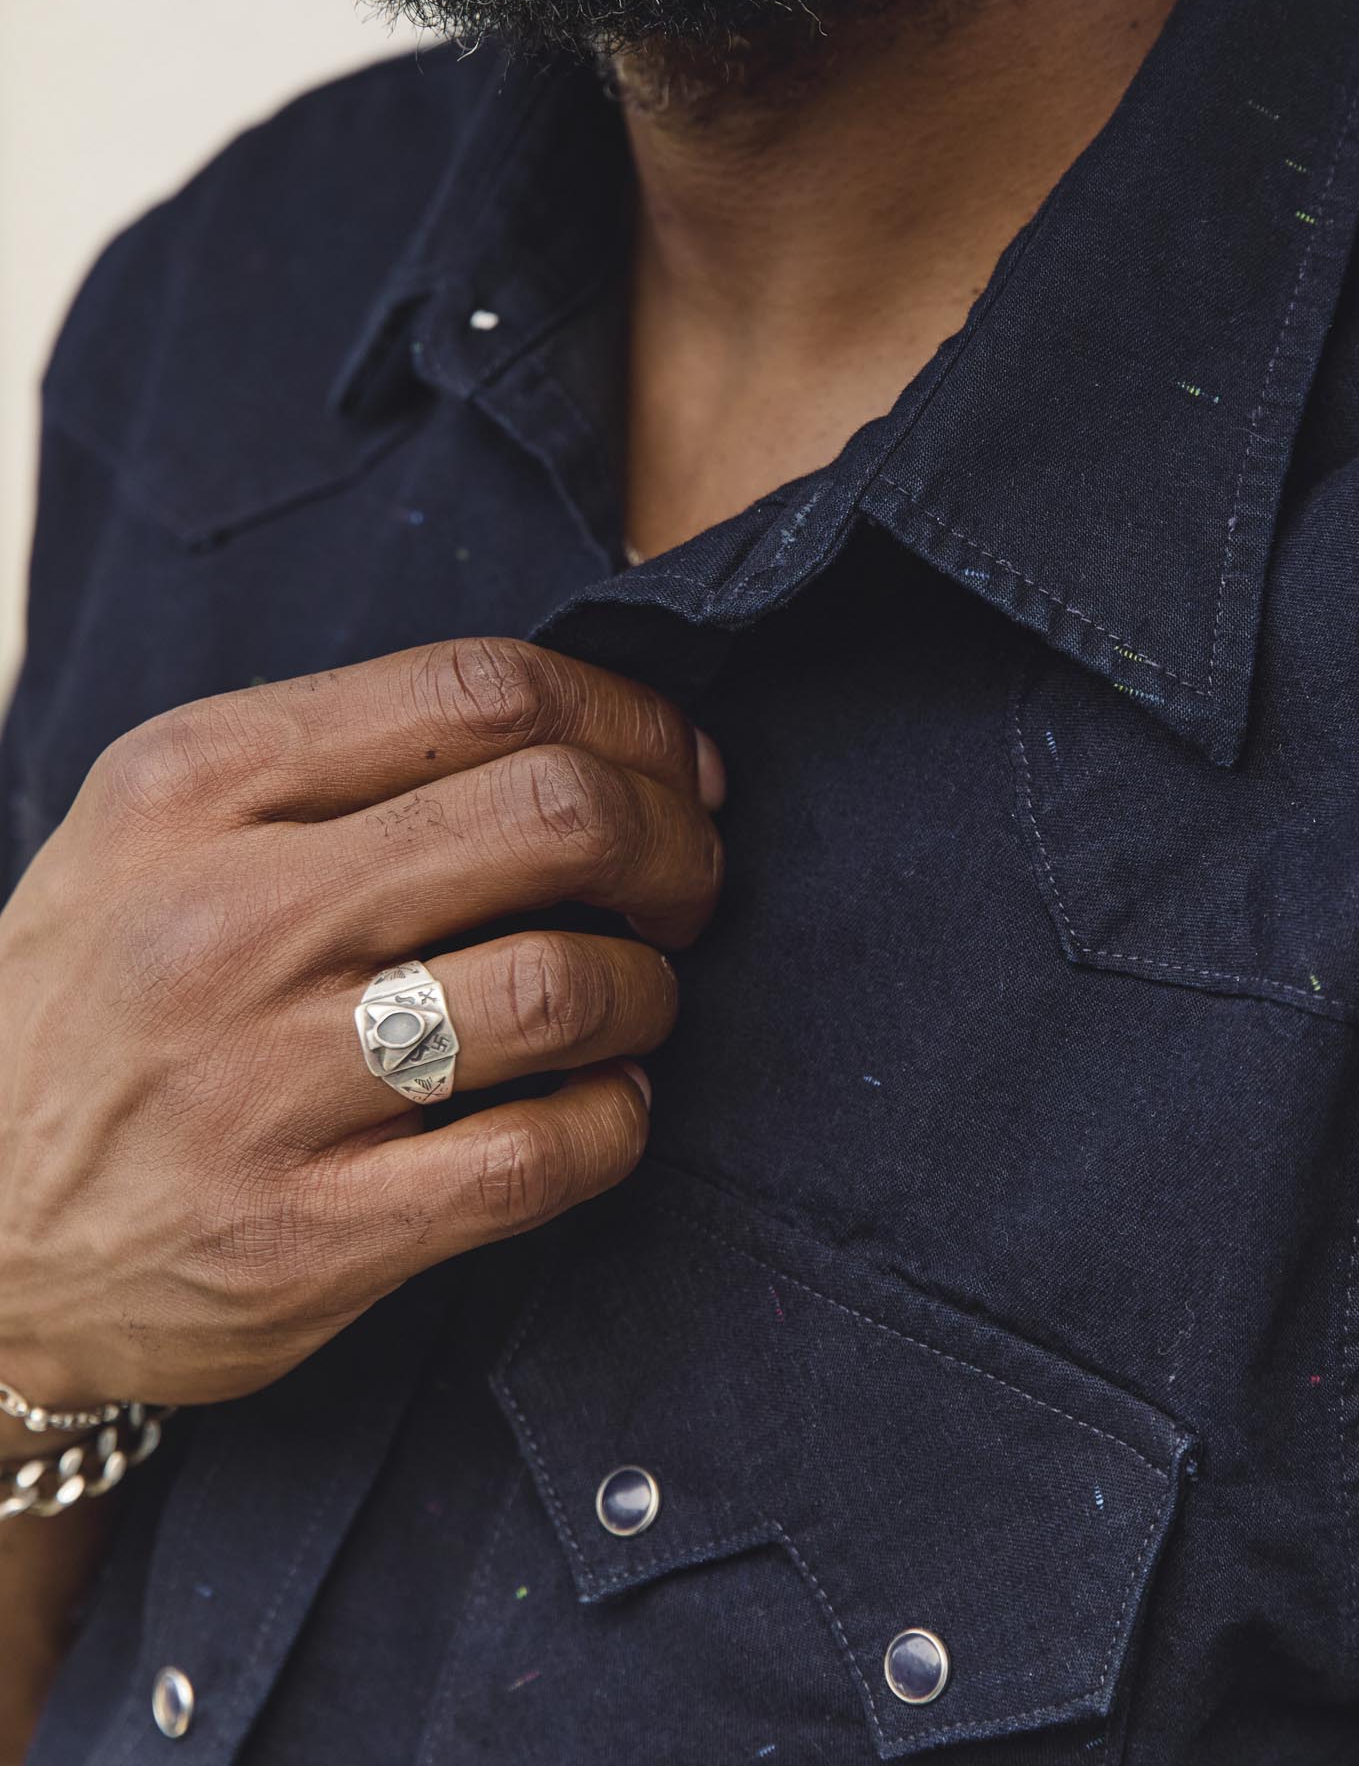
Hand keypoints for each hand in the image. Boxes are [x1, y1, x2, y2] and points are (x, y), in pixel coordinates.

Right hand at [0, 638, 723, 1414]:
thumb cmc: (103, 998)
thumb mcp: (158, 825)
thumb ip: (343, 760)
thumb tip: (590, 737)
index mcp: (193, 783)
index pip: (483, 689)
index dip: (626, 718)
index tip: (674, 765)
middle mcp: (224, 920)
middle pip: (553, 815)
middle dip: (672, 840)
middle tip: (688, 880)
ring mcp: (260, 1086)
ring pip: (565, 986)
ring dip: (649, 987)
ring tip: (635, 998)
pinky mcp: (304, 1238)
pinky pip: (540, 1156)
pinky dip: (616, 1122)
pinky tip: (602, 1104)